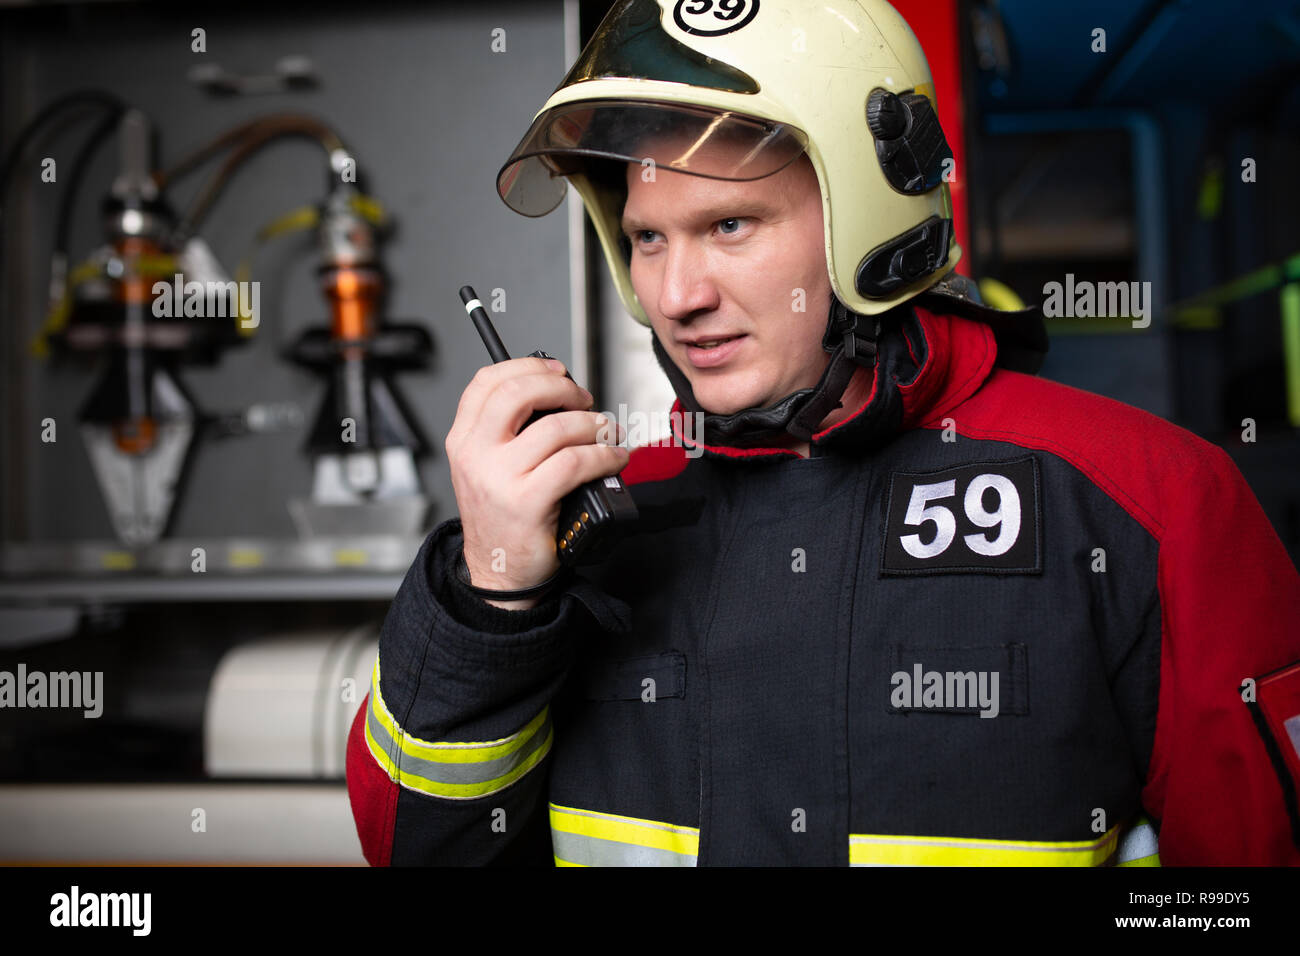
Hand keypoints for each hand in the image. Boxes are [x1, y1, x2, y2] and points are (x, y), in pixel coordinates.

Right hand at [444, 356, 627, 609]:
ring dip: (593, 425)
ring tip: (607, 432)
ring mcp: (500, 478)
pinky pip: (576, 462)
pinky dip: (604, 456)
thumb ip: (508, 431)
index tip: (556, 369)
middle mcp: (476, 454)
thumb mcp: (486, 468)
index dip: (528, 366)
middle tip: (584, 399)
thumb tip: (559, 396)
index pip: (487, 382)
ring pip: (556, 428)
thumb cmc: (502, 517)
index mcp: (463, 440)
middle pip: (519, 392)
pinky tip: (614, 459)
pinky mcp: (528, 502)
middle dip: (562, 387)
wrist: (499, 572)